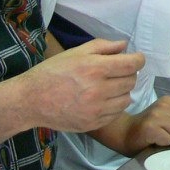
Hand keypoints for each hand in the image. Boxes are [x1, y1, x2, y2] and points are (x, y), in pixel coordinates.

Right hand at [19, 39, 142, 132]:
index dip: (138, 59)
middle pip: (131, 81)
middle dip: (128, 73)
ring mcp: (96, 110)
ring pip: (127, 99)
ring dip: (123, 91)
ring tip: (110, 86)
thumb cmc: (53, 72)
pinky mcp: (93, 124)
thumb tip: (124, 45)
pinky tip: (103, 100)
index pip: (132, 65)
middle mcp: (99, 90)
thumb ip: (102, 47)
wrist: (31, 100)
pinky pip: (116, 113)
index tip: (136, 58)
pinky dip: (114, 106)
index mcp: (95, 69)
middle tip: (118, 71)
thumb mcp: (75, 52)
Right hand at [123, 96, 169, 149]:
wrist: (124, 133)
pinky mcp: (150, 128)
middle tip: (164, 132)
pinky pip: (168, 140)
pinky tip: (154, 140)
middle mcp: (163, 105)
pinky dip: (162, 143)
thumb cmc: (149, 127)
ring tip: (159, 136)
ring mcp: (155, 115)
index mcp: (169, 100)